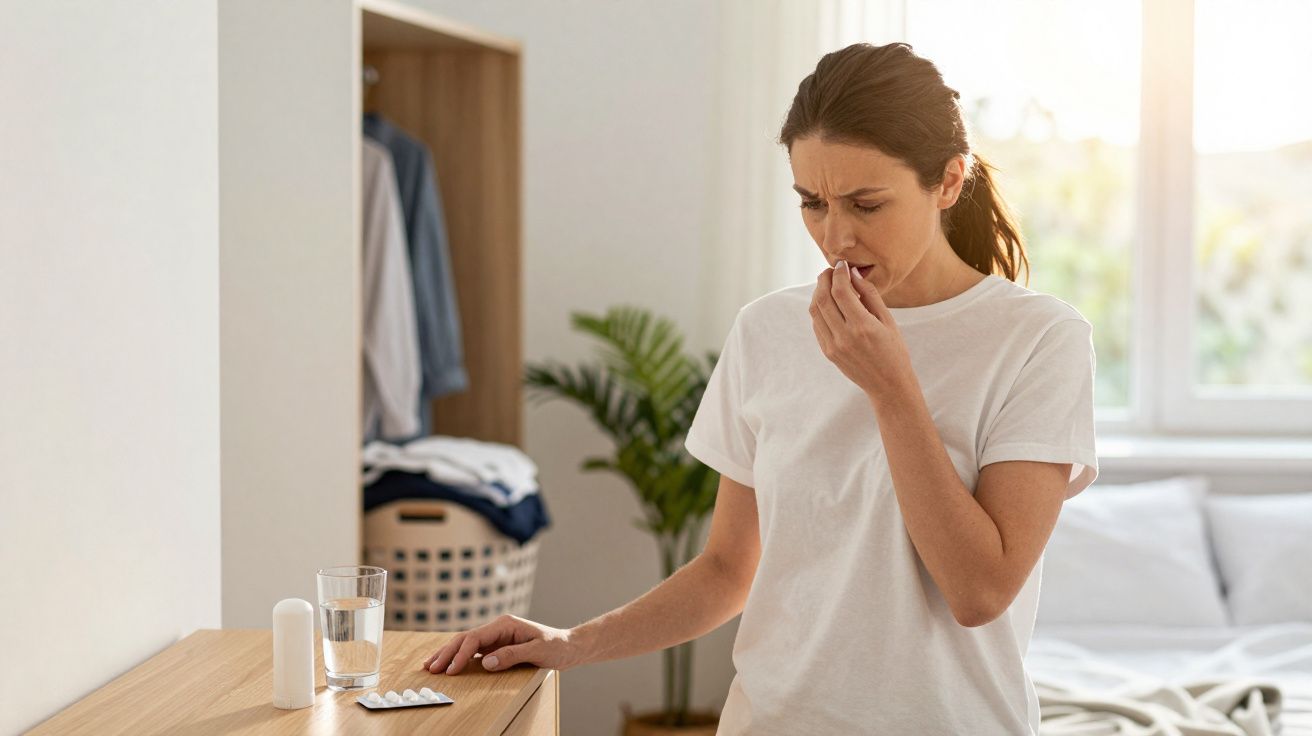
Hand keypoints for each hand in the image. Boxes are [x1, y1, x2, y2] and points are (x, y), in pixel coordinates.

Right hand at [421, 614, 579, 674]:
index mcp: (505, 624)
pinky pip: (473, 651)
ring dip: (448, 654)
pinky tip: (448, 664)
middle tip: (431, 668)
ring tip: (430, 665)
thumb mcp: (538, 651)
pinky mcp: (497, 646)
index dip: (461, 654)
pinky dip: (459, 658)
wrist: (568, 646)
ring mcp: (496, 637)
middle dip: (447, 653)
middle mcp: (497, 628)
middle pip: (465, 638)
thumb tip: (487, 662)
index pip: (476, 637)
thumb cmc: (556, 646)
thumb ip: (512, 655)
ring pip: (466, 644)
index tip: (451, 669)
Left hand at [810, 260, 914, 396]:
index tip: (842, 265)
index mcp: (863, 326)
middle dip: (824, 279)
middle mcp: (844, 336)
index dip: (838, 274)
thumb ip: (870, 295)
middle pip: (822, 299)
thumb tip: (853, 273)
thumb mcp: (888, 321)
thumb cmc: (894, 350)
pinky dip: (819, 309)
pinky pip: (817, 325)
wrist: (888, 385)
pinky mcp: (828, 352)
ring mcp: (833, 346)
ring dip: (818, 293)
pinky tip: (828, 303)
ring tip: (828, 284)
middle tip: (831, 271)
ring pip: (815, 311)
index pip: (840, 291)